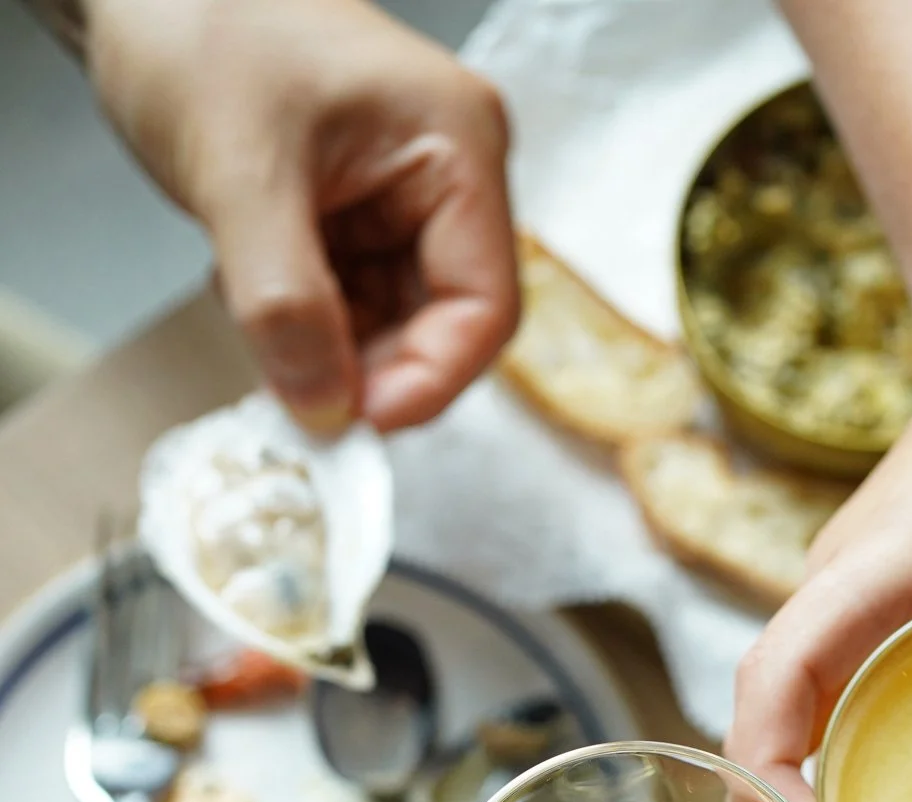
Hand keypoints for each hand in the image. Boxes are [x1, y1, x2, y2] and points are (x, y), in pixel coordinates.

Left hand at [88, 0, 517, 430]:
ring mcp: (403, 199)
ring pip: (393, 327)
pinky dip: (303, 324)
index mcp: (456, 145)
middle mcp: (446, 177)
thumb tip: (325, 410)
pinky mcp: (358, 218)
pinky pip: (350, 307)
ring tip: (258, 318)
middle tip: (297, 396)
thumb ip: (285, 303)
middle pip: (444, 326)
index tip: (357, 422)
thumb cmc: (197, 22)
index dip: (429, 379)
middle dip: (370, 369)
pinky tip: (253, 290)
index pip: (485, 306)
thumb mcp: (240, 172)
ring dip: (329, 351)